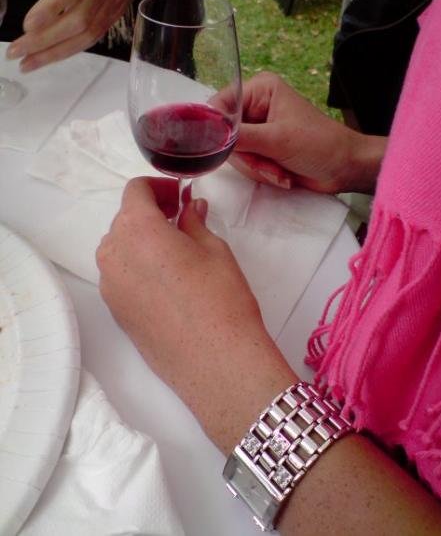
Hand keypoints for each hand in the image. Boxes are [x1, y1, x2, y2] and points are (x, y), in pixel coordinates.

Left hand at [0, 0, 177, 70]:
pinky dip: (69, 51)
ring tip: (27, 64)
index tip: (28, 24)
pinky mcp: (112, 19)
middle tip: (16, 52)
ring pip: (84, 36)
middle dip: (45, 41)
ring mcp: (109, 6)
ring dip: (55, 54)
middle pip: (77, 21)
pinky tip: (48, 58)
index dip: (51, 9)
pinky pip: (90, 40)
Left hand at [96, 177, 295, 451]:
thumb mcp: (214, 250)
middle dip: (150, 213)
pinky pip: (119, 275)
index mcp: (137, 230)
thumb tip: (189, 208)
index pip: (135, 191)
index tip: (179, 195)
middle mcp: (114, 255)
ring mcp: (110, 286)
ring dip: (141, 239)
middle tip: (181, 219)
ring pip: (118, 248)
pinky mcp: (115, 312)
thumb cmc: (221, 299)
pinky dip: (136, 265)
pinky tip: (166, 279)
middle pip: (124, 219)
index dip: (158, 187)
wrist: (215, 362)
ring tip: (174, 250)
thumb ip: (193, 222)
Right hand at [231, 72, 386, 193]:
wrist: (345, 169)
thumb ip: (239, 137)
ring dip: (257, 168)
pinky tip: (282, 175)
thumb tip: (208, 137)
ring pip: (234, 154)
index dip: (216, 128)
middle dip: (247, 156)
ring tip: (280, 170)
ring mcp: (257, 130)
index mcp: (259, 89)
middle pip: (224, 134)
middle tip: (268, 162)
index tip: (225, 148)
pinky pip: (246, 165)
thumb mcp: (277, 139)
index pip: (218, 105)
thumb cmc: (319, 145)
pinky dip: (262, 173)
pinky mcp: (261, 150)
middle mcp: (254, 107)